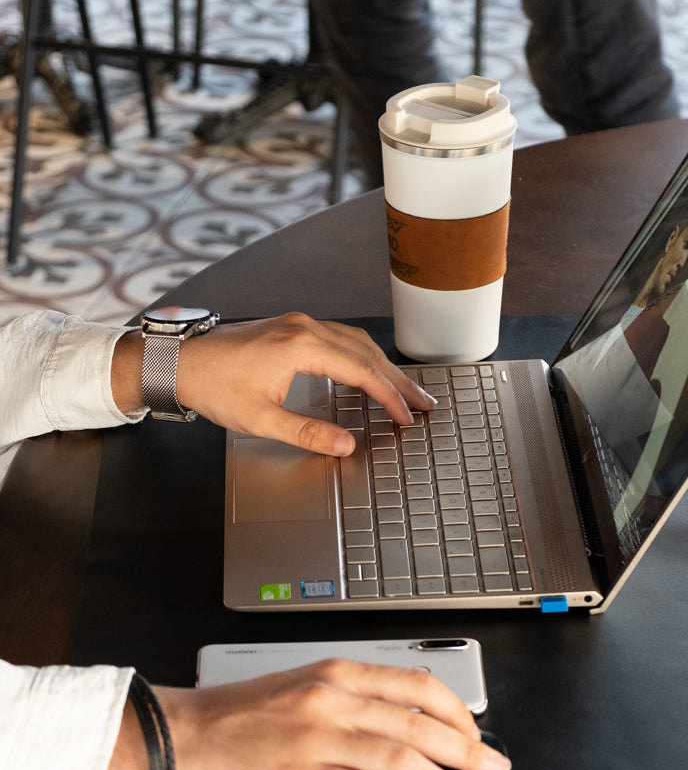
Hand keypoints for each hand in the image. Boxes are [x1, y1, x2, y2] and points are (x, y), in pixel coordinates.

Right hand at [106, 661, 511, 769]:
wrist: (185, 733)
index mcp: (338, 674)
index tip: (476, 733)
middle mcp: (334, 700)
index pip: (417, 684)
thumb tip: (407, 730)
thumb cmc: (241, 714)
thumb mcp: (303, 688)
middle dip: (469, 751)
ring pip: (403, 760)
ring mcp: (318, 738)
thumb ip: (355, 703)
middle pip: (421, 725)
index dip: (457, 711)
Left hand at [112, 313, 435, 454]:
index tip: (406, 417)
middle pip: (367, 353)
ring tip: (406, 390)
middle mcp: (305, 327)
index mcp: (300, 347)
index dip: (389, 397)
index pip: (361, 371)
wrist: (179, 361)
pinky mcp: (291, 327)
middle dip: (399, 381)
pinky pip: (340, 338)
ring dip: (384, 366)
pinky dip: (363, 356)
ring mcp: (299, 323)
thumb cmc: (214, 386)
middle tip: (425, 403)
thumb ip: (307, 433)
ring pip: (356, 342)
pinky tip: (370, 369)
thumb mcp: (260, 419)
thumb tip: (345, 445)